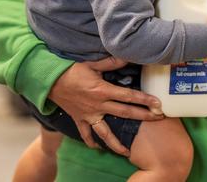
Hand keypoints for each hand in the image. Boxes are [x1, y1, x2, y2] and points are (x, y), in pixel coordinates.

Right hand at [48, 56, 164, 155]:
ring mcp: (88, 115)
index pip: (129, 96)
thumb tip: (128, 55)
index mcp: (103, 91)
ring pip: (105, 132)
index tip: (158, 104)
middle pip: (125, 113)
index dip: (145, 100)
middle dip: (143, 116)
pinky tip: (98, 148)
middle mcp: (98, 105)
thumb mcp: (92, 64)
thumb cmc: (71, 70)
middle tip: (158, 119)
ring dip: (116, 142)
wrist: (48, 81)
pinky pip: (86, 134)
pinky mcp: (79, 119)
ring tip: (127, 152)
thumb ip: (111, 62)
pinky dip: (91, 142)